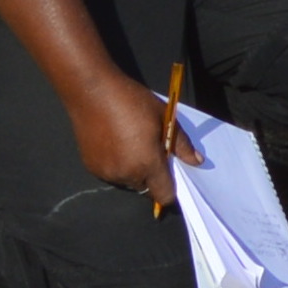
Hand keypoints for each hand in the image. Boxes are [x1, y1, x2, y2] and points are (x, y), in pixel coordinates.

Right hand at [65, 71, 178, 209]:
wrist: (93, 93)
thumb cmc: (133, 102)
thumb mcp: (165, 118)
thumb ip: (182, 144)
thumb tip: (196, 161)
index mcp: (147, 163)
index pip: (163, 194)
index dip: (171, 189)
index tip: (173, 175)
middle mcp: (125, 174)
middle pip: (145, 187)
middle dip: (152, 175)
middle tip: (152, 150)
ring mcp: (105, 173)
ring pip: (127, 182)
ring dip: (133, 171)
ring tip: (132, 144)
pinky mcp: (90, 167)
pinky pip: (110, 174)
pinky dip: (116, 166)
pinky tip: (116, 145)